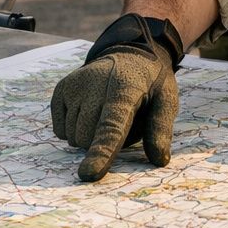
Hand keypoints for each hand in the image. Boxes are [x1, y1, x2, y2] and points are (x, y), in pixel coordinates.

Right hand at [51, 16, 180, 181]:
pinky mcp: (61, 89)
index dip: (101, 152)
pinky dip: (73, 130)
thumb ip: (161, 128)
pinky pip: (60, 130)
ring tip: (106, 114)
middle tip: (121, 122)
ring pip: (73, 137)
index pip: (111, 127)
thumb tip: (159, 160)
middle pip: (87, 138)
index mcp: (125, 89)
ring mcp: (75, 85)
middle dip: (102, 143)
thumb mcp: (166, 99)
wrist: (128, 53)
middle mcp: (95, 84)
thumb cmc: (150, 83)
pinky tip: (89, 111)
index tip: (89, 174)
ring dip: (89, 136)